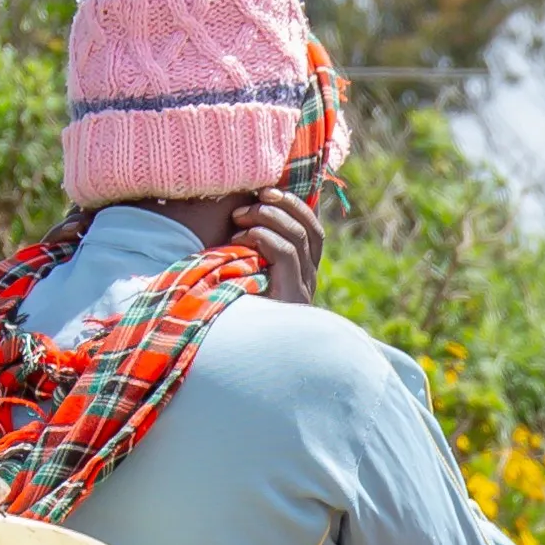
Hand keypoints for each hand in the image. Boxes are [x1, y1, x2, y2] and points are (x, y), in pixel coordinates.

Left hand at [239, 188, 325, 304]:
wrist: (237, 354)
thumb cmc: (232, 308)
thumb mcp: (243, 271)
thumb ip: (250, 248)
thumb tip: (241, 210)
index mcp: (302, 272)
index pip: (313, 230)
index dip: (295, 205)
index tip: (267, 191)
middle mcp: (309, 280)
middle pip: (311, 229)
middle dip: (283, 205)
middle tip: (254, 198)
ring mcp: (303, 289)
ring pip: (299, 237)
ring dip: (268, 218)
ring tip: (238, 218)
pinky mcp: (291, 297)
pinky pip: (287, 254)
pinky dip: (262, 238)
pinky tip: (238, 240)